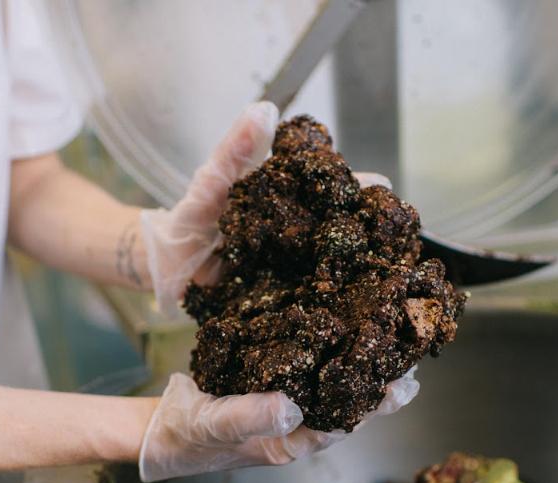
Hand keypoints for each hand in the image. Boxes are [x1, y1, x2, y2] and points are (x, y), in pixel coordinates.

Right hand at [138, 371, 418, 481]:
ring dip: (356, 374)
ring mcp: (281, 413)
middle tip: (413, 362)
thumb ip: (249, 416)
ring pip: (328, 393)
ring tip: (387, 350)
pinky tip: (335, 340)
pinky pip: (305, 377)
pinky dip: (325, 360)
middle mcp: (292, 429)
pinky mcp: (267, 392)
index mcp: (287, 442)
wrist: (154, 432)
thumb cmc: (183, 432)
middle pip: (345, 409)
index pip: (342, 424)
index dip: (374, 405)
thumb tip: (292, 406)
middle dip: (377, 388)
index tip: (404, 384)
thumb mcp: (212, 424)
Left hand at [139, 101, 390, 304]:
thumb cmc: (196, 213)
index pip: (331, 188)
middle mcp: (299, 233)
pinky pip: (303, 296)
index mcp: (290, 199)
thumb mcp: (216, 177)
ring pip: (330, 263)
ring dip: (352, 264)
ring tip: (375, 265)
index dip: (356, 186)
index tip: (380, 184)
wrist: (168, 261)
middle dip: (365, 228)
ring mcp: (292, 266)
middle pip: (339, 227)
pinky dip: (321, 295)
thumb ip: (238, 147)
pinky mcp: (278, 296)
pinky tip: (339, 297)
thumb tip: (265, 109)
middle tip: (389, 230)